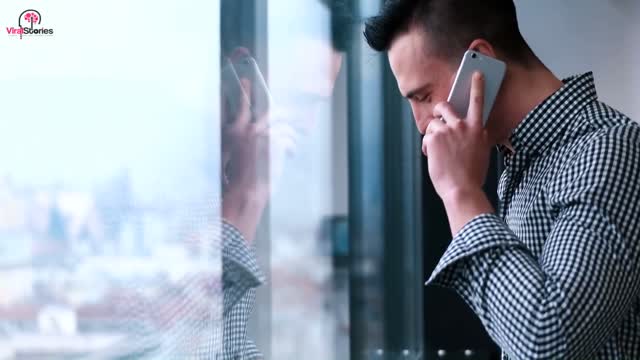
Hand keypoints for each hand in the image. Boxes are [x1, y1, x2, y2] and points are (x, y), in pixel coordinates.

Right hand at [220, 77, 297, 241]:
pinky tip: (291, 154)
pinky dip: (292, 147)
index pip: (237, 104)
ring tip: (291, 142)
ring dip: (289, 134)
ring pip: (282, 123)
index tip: (246, 81)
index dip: (243, 91)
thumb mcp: (229, 155)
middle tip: (286, 108)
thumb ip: (238, 138)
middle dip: (275, 105)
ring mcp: (260, 133)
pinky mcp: (274, 141)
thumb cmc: (238, 179)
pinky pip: (289, 137)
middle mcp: (245, 128)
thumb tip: (253, 128)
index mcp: (231, 131)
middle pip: (263, 106)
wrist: (246, 192)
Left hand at [421, 72, 491, 202]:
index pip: (478, 102)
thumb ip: (474, 137)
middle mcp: (462, 126)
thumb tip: (467, 132)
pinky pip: (426, 137)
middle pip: (444, 106)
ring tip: (437, 150)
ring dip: (433, 135)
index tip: (476, 73)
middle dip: (438, 109)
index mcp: (477, 129)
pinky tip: (433, 157)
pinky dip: (428, 147)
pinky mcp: (434, 137)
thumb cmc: (472, 175)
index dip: (477, 85)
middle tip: (437, 117)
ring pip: (433, 124)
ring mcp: (447, 130)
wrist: (462, 189)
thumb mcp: (480, 151)